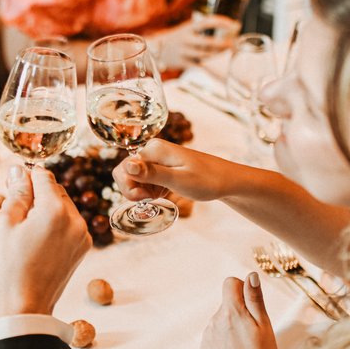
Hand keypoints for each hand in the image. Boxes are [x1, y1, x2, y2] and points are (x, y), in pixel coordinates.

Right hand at [0, 165, 89, 317]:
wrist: (25, 306)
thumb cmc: (10, 266)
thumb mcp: (5, 223)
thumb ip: (16, 192)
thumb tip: (20, 170)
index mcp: (55, 209)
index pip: (43, 176)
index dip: (25, 176)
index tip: (12, 184)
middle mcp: (75, 219)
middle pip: (55, 190)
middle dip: (36, 193)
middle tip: (14, 208)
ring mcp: (82, 234)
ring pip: (64, 207)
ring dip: (46, 208)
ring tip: (25, 228)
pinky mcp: (83, 248)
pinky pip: (69, 225)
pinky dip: (55, 225)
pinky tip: (37, 239)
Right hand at [111, 138, 236, 202]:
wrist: (226, 180)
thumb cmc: (207, 180)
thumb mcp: (179, 180)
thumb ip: (152, 173)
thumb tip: (127, 165)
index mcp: (154, 150)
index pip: (123, 168)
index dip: (129, 187)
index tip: (145, 198)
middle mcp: (152, 150)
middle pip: (125, 172)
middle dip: (133, 190)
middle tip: (152, 198)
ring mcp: (156, 158)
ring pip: (133, 177)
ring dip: (142, 191)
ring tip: (161, 195)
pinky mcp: (160, 167)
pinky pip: (144, 179)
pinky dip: (149, 190)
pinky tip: (163, 193)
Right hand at [156, 15, 239, 68]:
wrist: (156, 48)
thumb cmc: (177, 38)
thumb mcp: (187, 29)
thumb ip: (202, 29)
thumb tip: (228, 29)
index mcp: (189, 27)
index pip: (208, 21)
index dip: (223, 22)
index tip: (235, 25)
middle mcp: (186, 39)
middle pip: (209, 42)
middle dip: (224, 43)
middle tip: (234, 43)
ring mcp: (184, 52)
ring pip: (206, 55)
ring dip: (218, 54)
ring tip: (227, 53)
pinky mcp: (183, 63)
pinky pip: (200, 65)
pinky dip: (210, 66)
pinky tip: (218, 66)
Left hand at [201, 273, 279, 348]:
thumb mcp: (264, 325)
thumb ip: (254, 298)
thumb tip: (250, 275)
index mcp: (231, 312)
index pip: (229, 283)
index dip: (242, 289)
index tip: (252, 304)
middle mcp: (214, 320)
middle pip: (226, 302)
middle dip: (240, 310)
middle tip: (253, 330)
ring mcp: (208, 334)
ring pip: (221, 318)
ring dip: (231, 324)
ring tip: (244, 344)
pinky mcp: (205, 347)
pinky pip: (215, 332)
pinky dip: (224, 337)